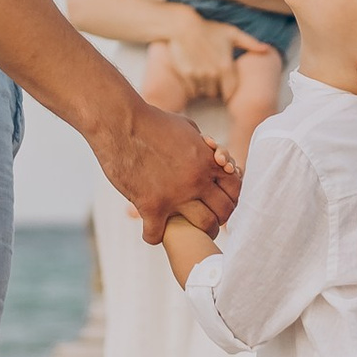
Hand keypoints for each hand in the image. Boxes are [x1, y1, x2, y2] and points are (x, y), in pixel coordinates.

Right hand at [100, 96, 239, 244]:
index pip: (235, 188)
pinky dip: (153, 235)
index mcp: (207, 161)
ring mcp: (175, 195)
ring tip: (183, 230)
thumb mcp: (185, 128)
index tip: (218, 204)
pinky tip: (150, 228)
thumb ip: (200, 145)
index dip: (230, 198)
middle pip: (224, 212)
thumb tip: (208, 152)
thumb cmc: (151, 121)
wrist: (121, 123)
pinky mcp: (151, 205)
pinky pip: (158, 235)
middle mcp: (197, 180)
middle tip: (205, 222)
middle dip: (218, 219)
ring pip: (203, 227)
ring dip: (195, 232)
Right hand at [158, 11, 249, 101]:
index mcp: (226, 66)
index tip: (224, 87)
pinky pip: (191, 91)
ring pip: (203, 93)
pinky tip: (192, 78)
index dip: (227, 91)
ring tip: (202, 79)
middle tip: (211, 83)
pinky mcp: (186, 74)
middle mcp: (213, 73)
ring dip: (203, 89)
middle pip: (215, 94)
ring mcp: (198, 75)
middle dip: (214, 90)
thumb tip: (266, 49)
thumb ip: (250, 43)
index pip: (230, 92)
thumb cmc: (210, 29)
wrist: (184, 26)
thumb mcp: (232, 33)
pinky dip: (192, 88)